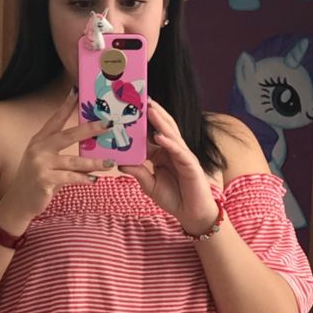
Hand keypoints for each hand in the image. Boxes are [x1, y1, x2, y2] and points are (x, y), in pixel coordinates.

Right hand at [0, 89, 113, 230]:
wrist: (18, 203)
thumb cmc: (36, 181)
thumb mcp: (45, 161)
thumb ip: (60, 152)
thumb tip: (88, 146)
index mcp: (39, 140)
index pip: (55, 119)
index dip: (67, 104)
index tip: (78, 90)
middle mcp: (39, 149)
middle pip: (68, 135)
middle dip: (90, 129)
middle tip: (108, 124)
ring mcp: (40, 164)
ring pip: (74, 161)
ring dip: (94, 162)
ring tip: (110, 162)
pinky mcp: (44, 180)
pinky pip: (70, 178)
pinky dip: (83, 179)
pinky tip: (94, 180)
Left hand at [119, 98, 219, 235]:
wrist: (192, 213)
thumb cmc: (174, 198)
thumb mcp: (149, 185)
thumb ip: (138, 173)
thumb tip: (121, 163)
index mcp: (163, 154)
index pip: (151, 134)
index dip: (142, 123)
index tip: (130, 110)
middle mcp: (173, 151)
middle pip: (163, 127)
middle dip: (154, 113)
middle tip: (141, 99)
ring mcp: (183, 156)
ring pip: (172, 135)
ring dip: (161, 121)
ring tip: (150, 109)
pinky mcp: (190, 165)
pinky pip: (179, 151)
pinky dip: (169, 143)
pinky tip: (159, 136)